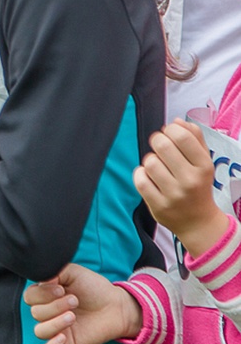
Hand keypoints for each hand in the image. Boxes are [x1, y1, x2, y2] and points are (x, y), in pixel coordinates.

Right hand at [23, 263, 140, 343]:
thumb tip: (41, 281)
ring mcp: (56, 329)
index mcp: (45, 295)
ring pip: (40, 331)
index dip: (42, 293)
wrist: (115, 306)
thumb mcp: (72, 272)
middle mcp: (48, 312)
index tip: (61, 288)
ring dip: (55, 323)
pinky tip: (63, 337)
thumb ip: (53, 272)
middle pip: (35, 313)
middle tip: (74, 301)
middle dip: (54, 306)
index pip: (29, 296)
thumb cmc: (93, 288)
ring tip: (73, 316)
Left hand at [136, 119, 232, 257]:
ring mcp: (174, 194)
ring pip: (149, 162)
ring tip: (158, 166)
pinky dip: (140, 174)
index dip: (170, 129)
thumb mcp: (204, 161)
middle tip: (159, 147)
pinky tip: (149, 177)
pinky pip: (140, 179)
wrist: (198, 222)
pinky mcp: (158, 205)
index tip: (169, 133)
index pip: (182, 136)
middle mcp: (190, 180)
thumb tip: (177, 121)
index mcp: (204, 166)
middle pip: (162, 145)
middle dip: (157, 141)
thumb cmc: (198, 185)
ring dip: (150, 160)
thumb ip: (194, 138)